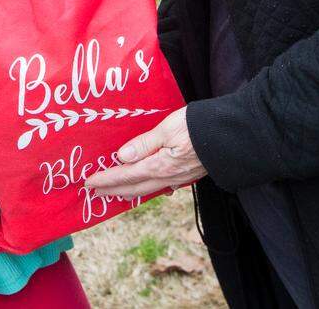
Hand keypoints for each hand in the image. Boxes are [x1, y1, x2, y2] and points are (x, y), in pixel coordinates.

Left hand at [84, 107, 206, 198]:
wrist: (229, 136)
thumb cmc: (198, 127)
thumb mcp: (168, 129)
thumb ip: (144, 144)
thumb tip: (121, 157)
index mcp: (159, 165)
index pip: (126, 175)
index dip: (106, 180)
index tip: (88, 183)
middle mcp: (167, 176)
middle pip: (134, 188)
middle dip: (113, 190)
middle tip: (94, 192)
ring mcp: (178, 178)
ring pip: (147, 189)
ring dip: (128, 192)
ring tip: (115, 192)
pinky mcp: (186, 174)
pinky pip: (160, 186)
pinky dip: (146, 188)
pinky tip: (146, 185)